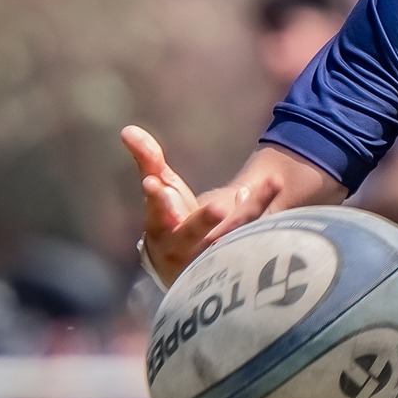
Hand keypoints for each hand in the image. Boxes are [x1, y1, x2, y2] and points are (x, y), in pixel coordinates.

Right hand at [121, 126, 282, 288]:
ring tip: (270, 183)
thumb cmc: (169, 221)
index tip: (154, 185)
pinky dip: (259, 214)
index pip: (155, 215)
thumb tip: (127, 130)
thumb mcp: (160, 190)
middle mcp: (183, 248)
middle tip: (218, 206)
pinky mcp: (234, 259)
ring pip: (230, 236)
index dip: (156, 201)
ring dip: (248, 212)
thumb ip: (148, 161)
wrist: (183, 267)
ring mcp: (210, 258)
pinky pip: (250, 237)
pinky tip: (268, 188)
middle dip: (203, 221)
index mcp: (160, 230)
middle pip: (194, 234)